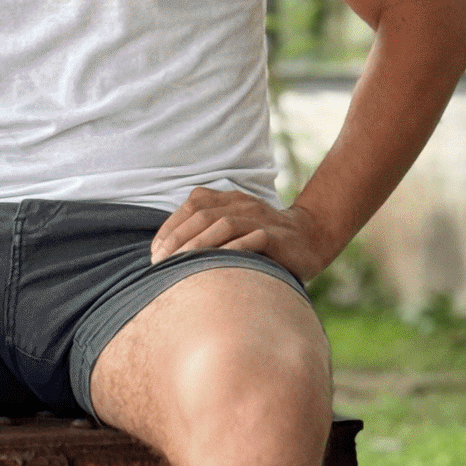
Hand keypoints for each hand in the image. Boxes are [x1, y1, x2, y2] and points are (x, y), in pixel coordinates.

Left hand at [149, 187, 337, 284]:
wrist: (310, 239)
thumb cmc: (262, 241)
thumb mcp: (233, 231)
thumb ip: (206, 233)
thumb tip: (166, 255)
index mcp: (228, 199)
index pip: (191, 206)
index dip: (170, 228)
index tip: (155, 253)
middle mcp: (241, 204)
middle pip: (201, 215)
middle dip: (176, 239)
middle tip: (160, 263)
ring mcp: (259, 218)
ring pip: (221, 224)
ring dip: (196, 245)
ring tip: (178, 265)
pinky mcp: (274, 235)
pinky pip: (249, 238)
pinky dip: (229, 250)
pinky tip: (212, 266)